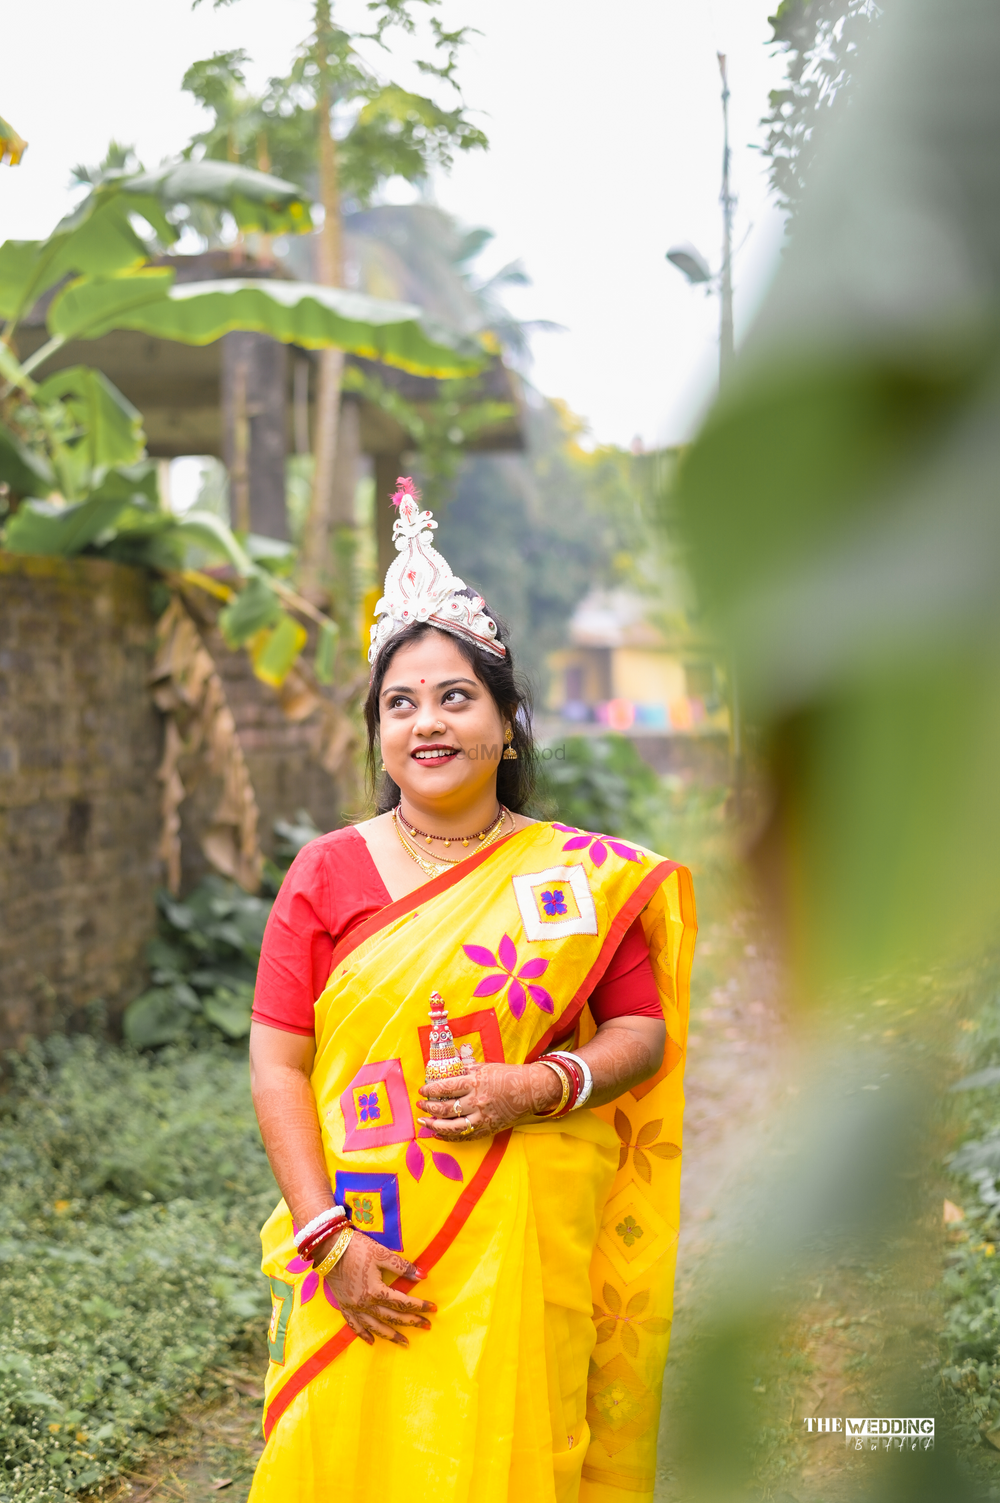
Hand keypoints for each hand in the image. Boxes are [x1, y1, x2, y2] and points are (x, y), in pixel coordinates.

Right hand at [319, 1231, 434, 1346]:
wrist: (328, 1248)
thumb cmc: (357, 1248)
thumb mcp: (382, 1253)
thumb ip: (402, 1266)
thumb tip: (422, 1276)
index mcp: (376, 1291)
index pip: (403, 1303)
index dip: (419, 1306)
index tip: (433, 1309)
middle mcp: (365, 1304)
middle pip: (392, 1317)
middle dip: (411, 1322)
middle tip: (426, 1326)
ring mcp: (353, 1307)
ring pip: (375, 1327)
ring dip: (391, 1335)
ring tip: (404, 1342)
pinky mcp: (344, 1306)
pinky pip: (354, 1326)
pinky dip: (363, 1335)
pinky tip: (372, 1341)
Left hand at [417, 1062, 561, 1140]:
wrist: (530, 1090)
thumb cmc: (508, 1075)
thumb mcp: (485, 1067)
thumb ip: (466, 1070)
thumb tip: (447, 1071)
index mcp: (475, 1082)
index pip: (445, 1087)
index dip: (430, 1090)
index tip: (422, 1090)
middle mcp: (476, 1101)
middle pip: (446, 1108)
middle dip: (429, 1107)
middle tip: (420, 1105)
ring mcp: (482, 1117)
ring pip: (452, 1127)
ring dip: (435, 1125)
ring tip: (424, 1122)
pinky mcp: (488, 1128)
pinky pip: (465, 1136)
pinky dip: (450, 1137)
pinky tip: (439, 1134)